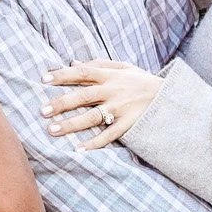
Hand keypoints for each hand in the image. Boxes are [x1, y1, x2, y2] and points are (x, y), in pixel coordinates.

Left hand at [41, 58, 162, 147]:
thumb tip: (73, 62)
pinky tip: (79, 149)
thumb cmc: (142, 81)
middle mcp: (114, 91)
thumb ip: (99, 64)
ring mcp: (121, 109)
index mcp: (111, 76)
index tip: (43, 79)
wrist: (170, 98)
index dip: (63, 75)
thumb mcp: (124, 67)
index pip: (82, 73)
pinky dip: (95, 143)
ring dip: (71, 124)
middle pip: (83, 96)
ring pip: (92, 117)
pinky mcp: (128, 125)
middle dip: (62, 103)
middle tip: (42, 110)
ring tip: (52, 130)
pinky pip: (109, 135)